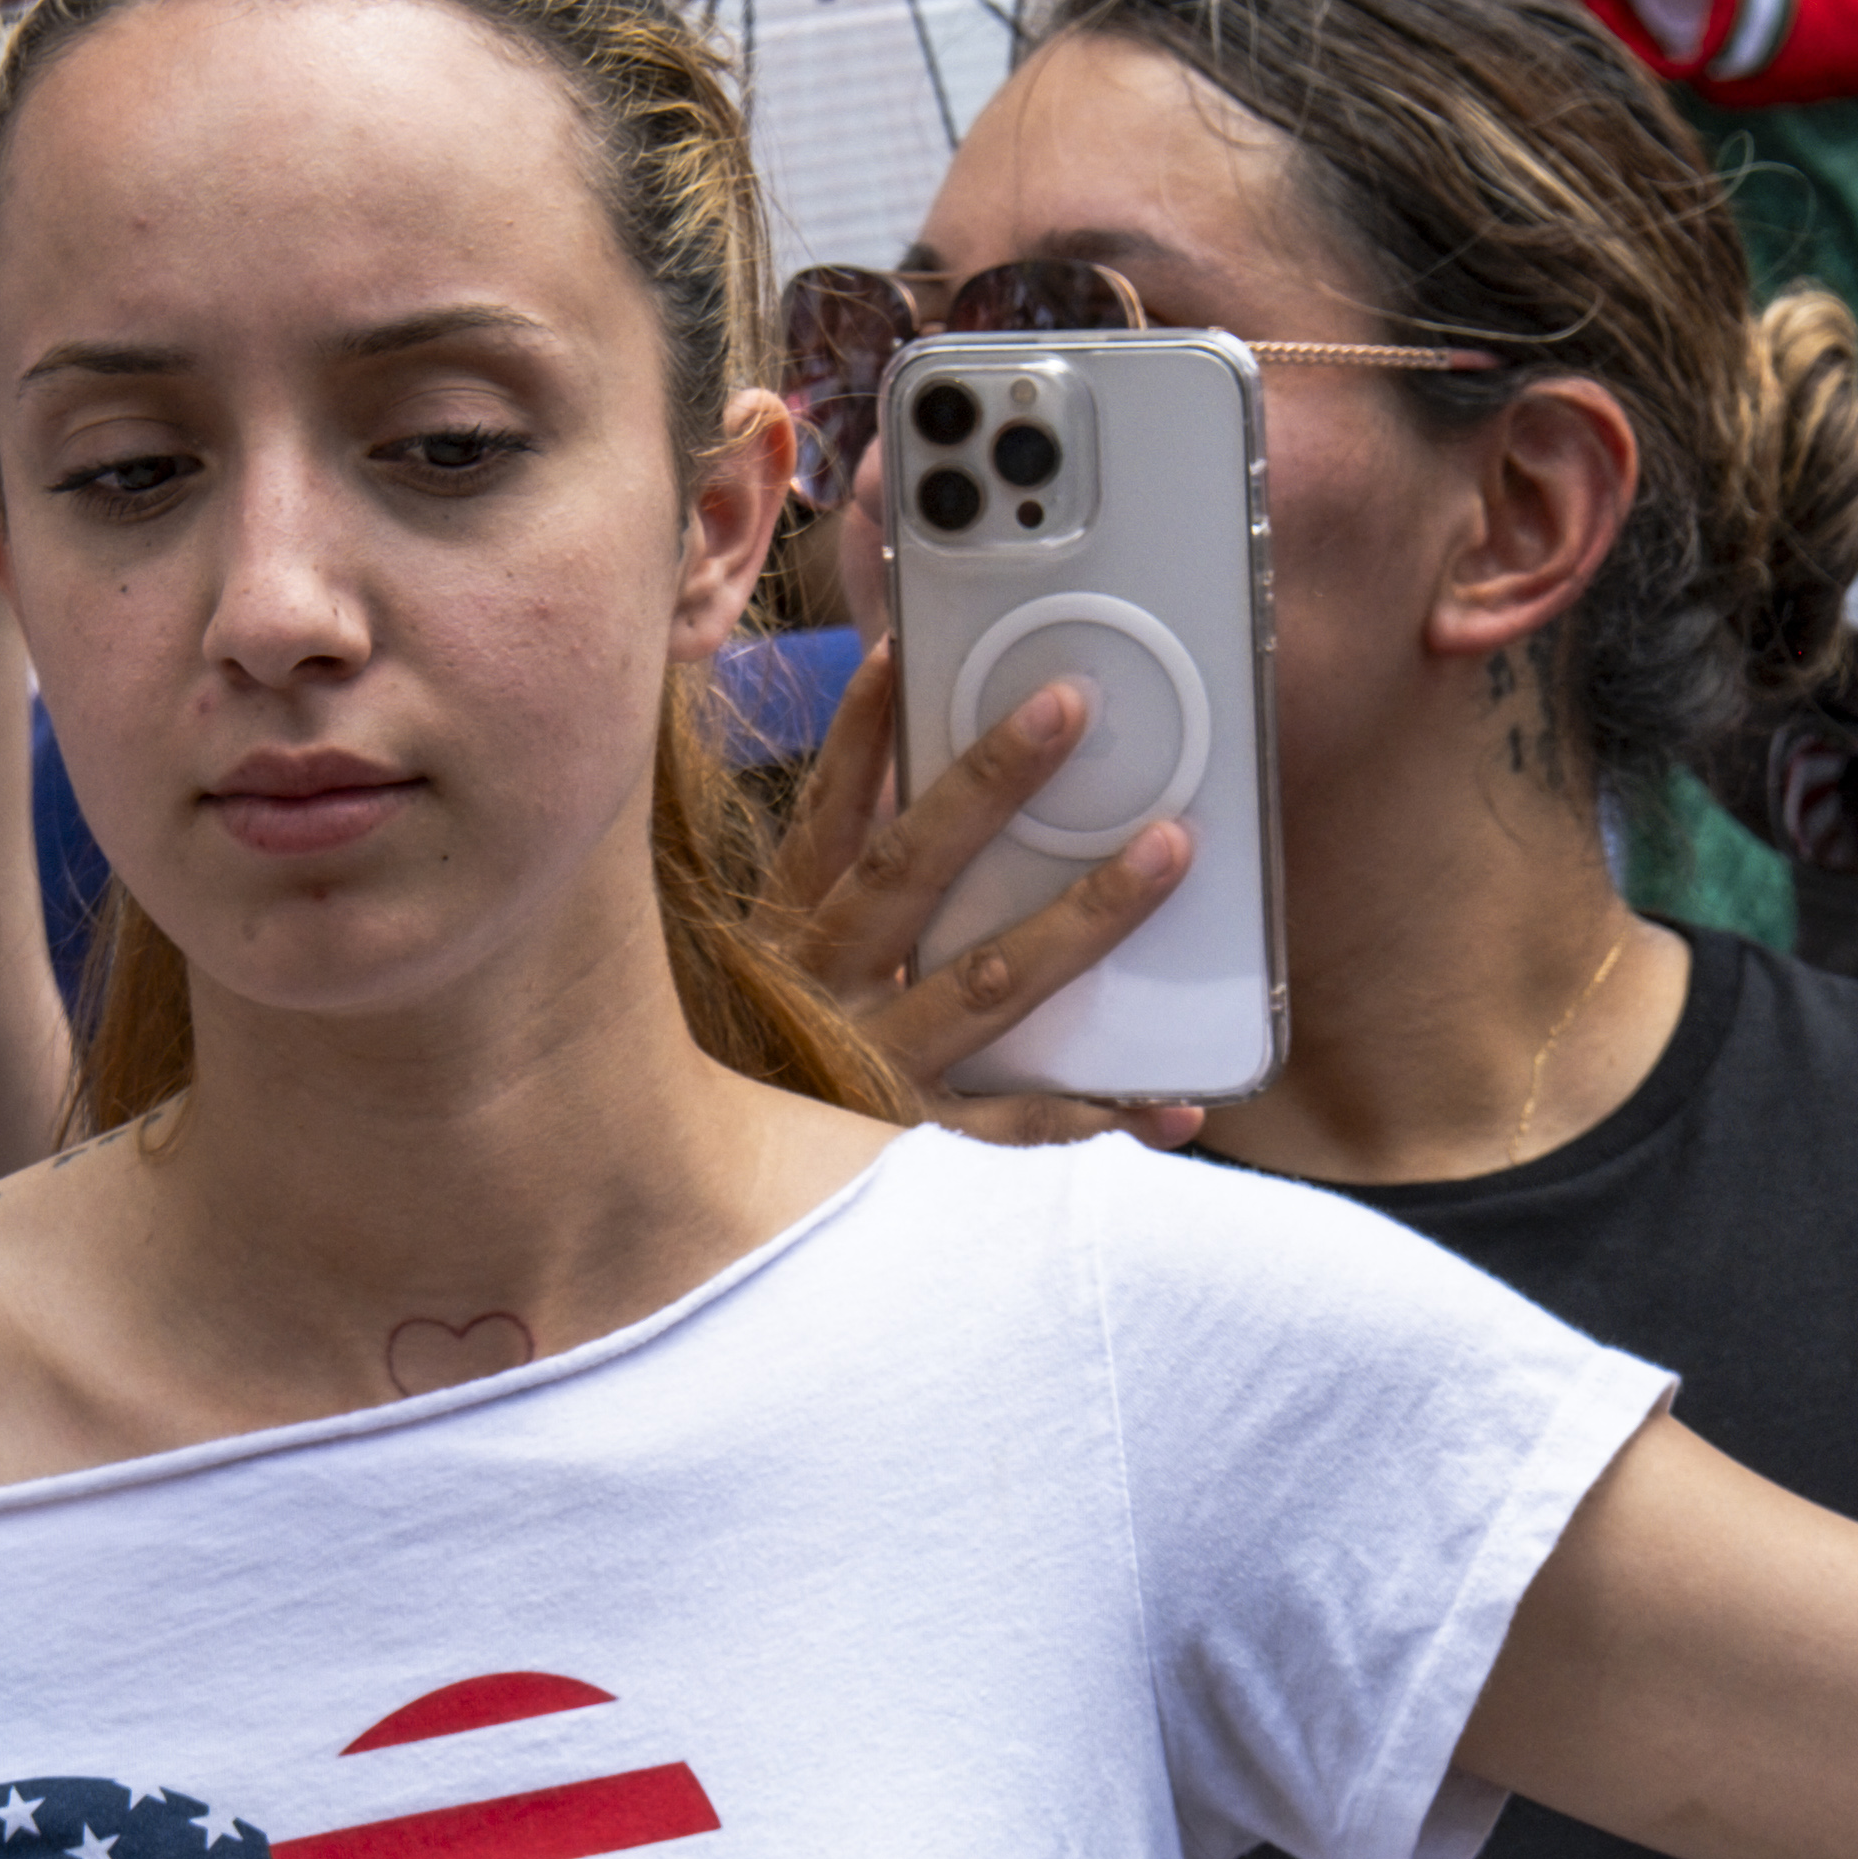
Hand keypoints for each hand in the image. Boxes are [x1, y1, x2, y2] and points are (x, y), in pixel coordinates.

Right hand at [765, 624, 1203, 1145]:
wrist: (681, 1210)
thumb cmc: (739, 1069)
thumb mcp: (745, 969)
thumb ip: (819, 877)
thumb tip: (878, 769)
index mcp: (782, 940)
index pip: (824, 816)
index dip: (860, 733)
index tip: (900, 648)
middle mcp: (824, 996)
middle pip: (912, 870)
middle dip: (990, 782)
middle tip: (1069, 704)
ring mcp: (873, 1073)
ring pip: (990, 983)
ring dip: (1085, 915)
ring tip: (1169, 849)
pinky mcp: (916, 1146)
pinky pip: (1017, 1126)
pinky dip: (1098, 1112)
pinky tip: (1175, 1100)